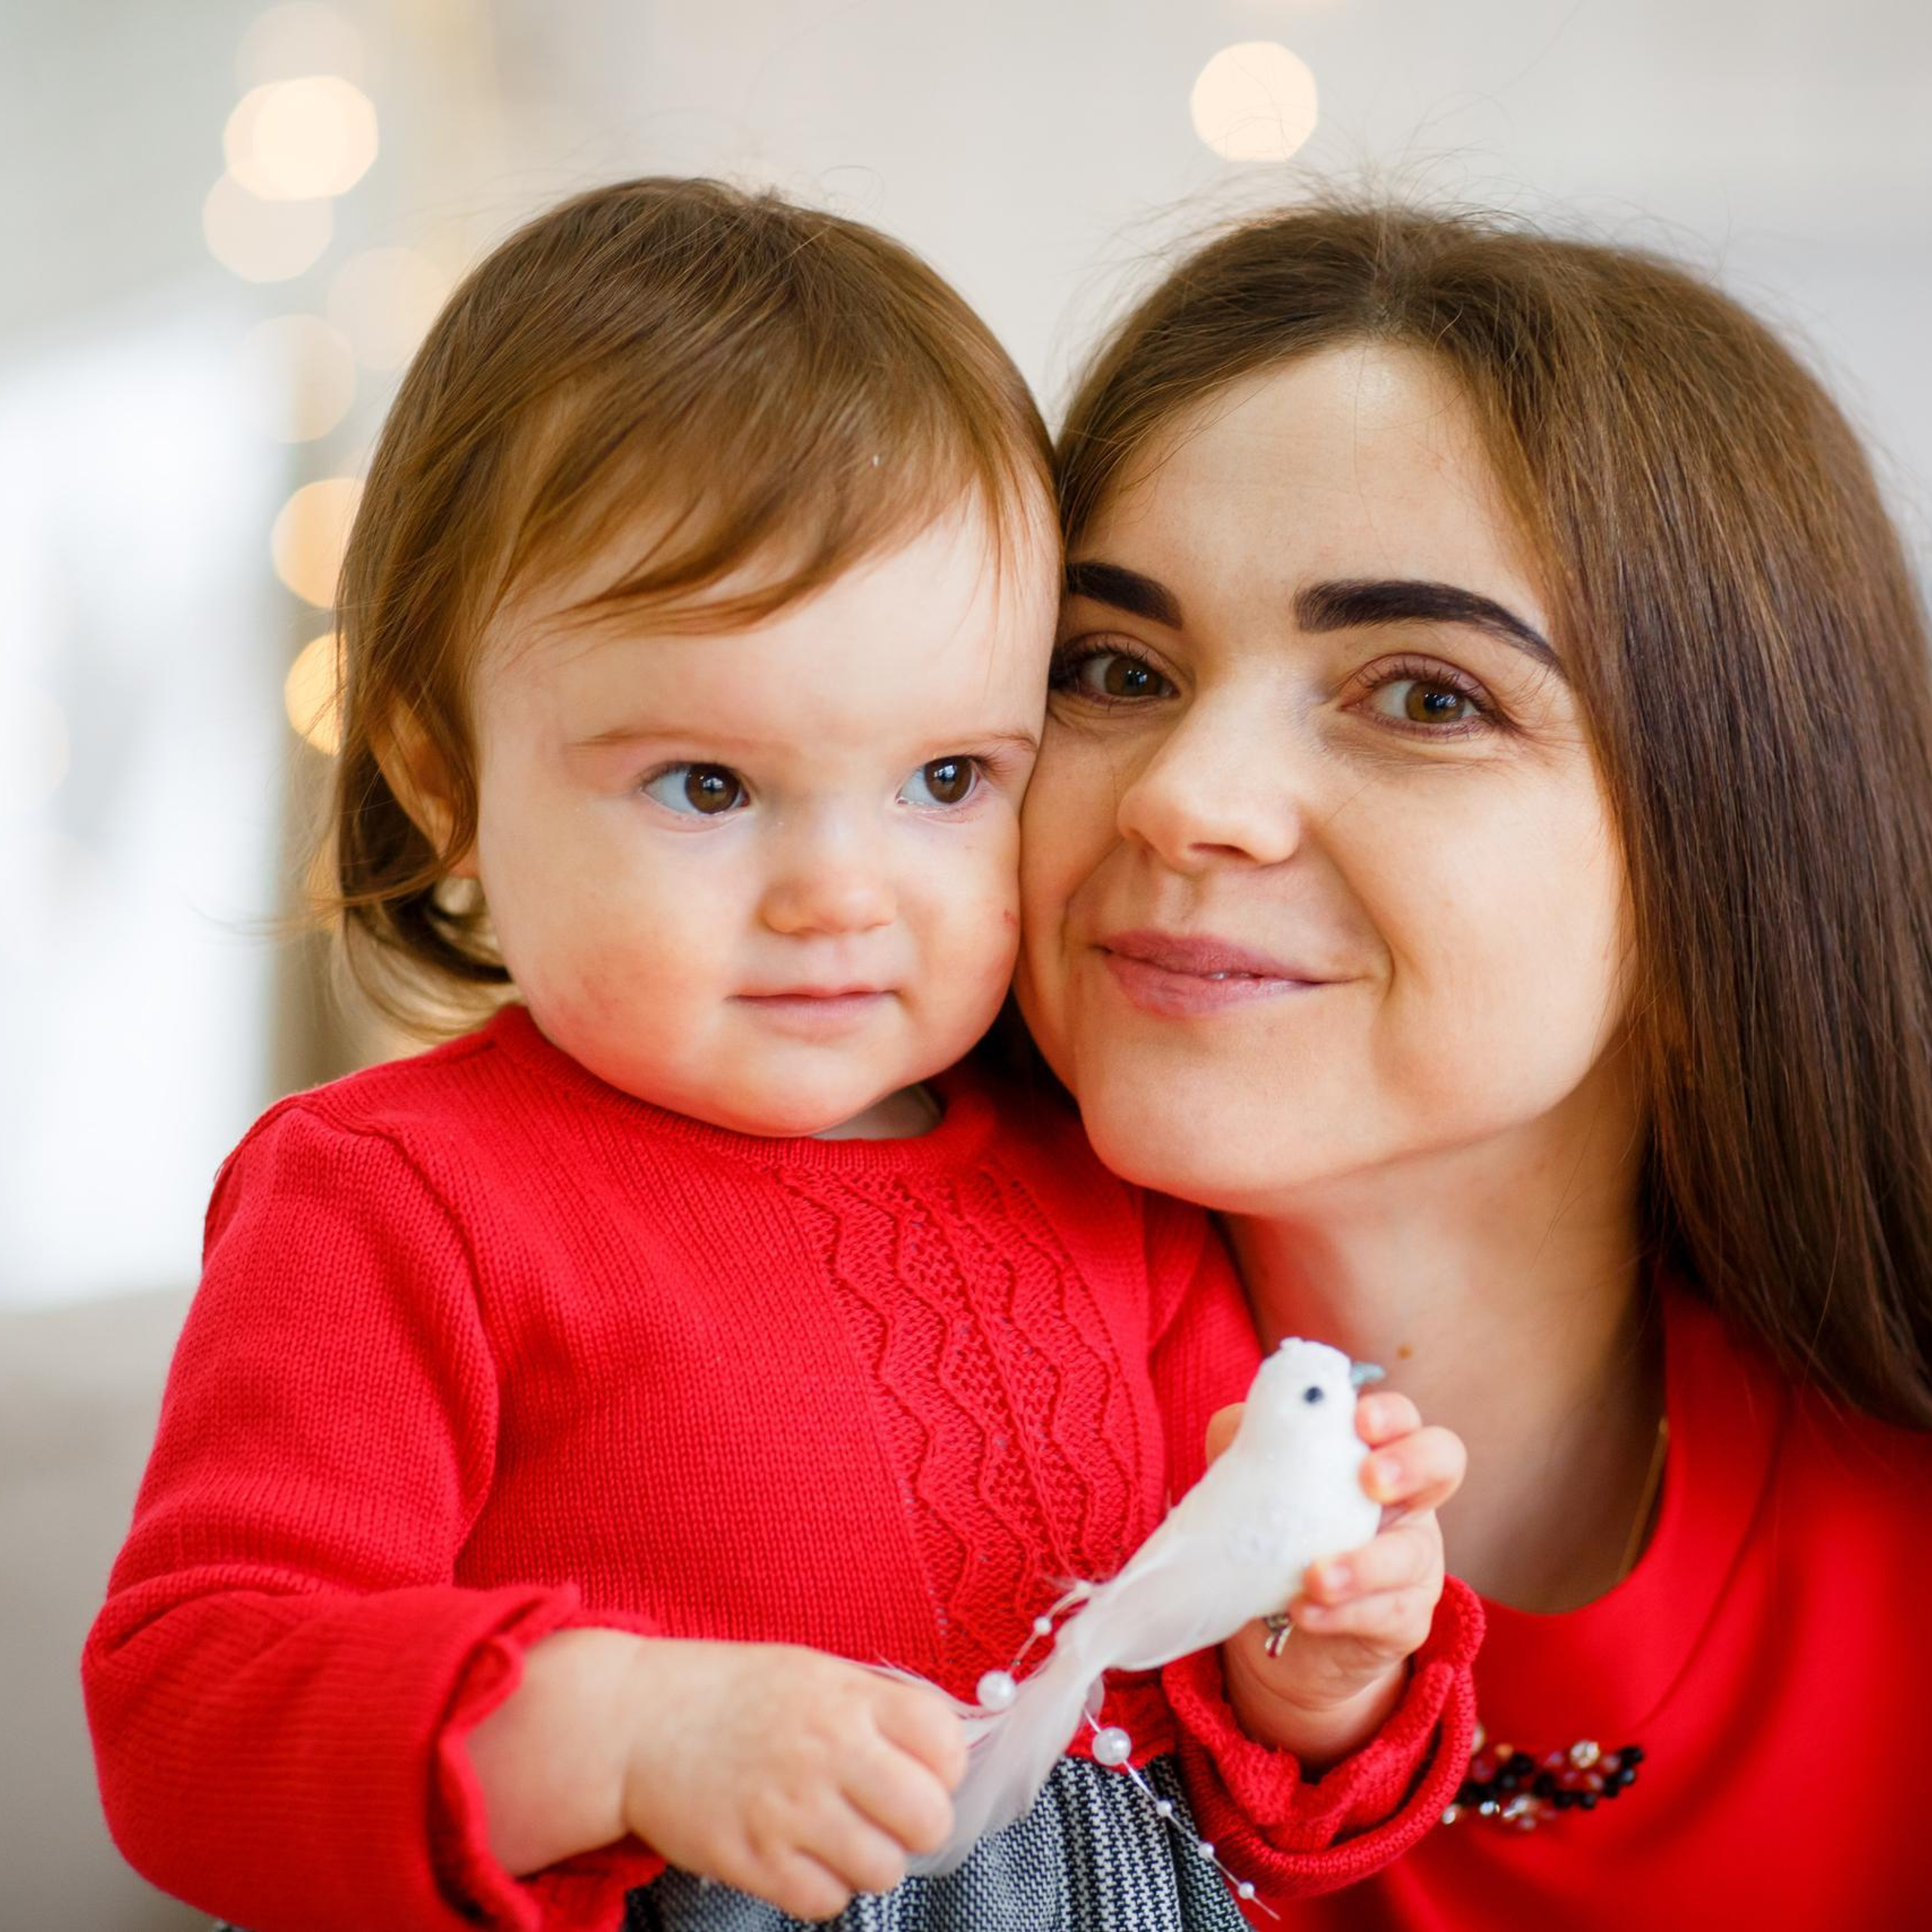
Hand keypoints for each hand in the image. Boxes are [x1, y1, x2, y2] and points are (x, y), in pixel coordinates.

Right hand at [619, 1640, 965, 1919]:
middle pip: (929, 1817)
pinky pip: (827, 1902)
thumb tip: (942, 1749)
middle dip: (920, 1824)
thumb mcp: (813, 1672)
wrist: (637, 1723)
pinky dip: (823, 1888)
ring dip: (871, 1860)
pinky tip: (802, 1855)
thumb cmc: (731, 1694)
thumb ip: (876, 1706)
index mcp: (847, 1698)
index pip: (946, 1743)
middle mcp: (826, 1752)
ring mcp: (789, 1811)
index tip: (925, 1770)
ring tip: (842, 1836)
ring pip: (884, 1870)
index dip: (945, 1766)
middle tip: (891, 1815)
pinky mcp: (753, 1861)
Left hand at [1210, 1390, 1466, 1767]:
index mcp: (1369, 1452)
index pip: (1400, 1416)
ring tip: (1313, 1578)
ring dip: (1363, 1565)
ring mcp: (1413, 1560)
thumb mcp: (1254, 1476)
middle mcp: (1405, 1499)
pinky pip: (1388, 1614)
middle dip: (1412, 1463)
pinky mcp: (1406, 1618)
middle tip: (1369, 1479)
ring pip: (1411, 1553)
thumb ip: (1248, 1440)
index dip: (1390, 1413)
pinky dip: (1343, 1614)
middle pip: (1443, 1462)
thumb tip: (1245, 1423)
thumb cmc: (1272, 1529)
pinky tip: (1304, 1612)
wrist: (1272, 1625)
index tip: (1360, 1419)